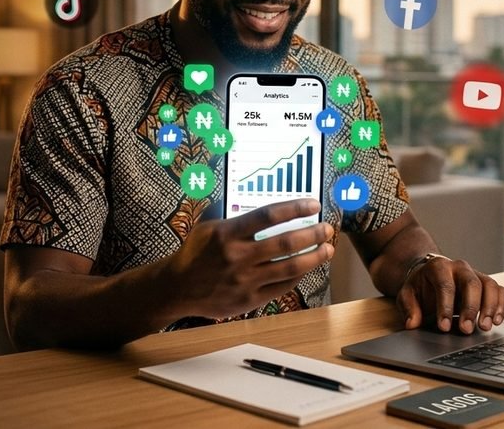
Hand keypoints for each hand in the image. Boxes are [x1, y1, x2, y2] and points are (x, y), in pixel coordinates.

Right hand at [163, 199, 334, 318]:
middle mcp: (237, 256)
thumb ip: (234, 217)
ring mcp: (244, 280)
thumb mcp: (207, 227)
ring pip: (290, 267)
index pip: (268, 215)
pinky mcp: (249, 299)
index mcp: (227, 233)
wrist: (176, 288)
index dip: (294, 208)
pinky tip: (307, 268)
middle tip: (327, 228)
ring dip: (313, 257)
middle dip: (312, 234)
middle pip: (285, 243)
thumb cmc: (194, 254)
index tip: (313, 204)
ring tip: (327, 249)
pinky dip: (298, 276)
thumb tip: (263, 207)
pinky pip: (281, 287)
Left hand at [397, 256, 503, 333]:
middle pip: (471, 284)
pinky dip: (501, 305)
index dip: (445, 307)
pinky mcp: (486, 283)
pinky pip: (499, 290)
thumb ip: (408, 308)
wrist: (430, 275)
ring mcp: (476, 273)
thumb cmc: (420, 286)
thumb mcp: (407, 294)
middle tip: (466, 330)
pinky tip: (497, 321)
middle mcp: (460, 267)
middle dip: (470, 308)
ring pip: (490, 285)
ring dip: (490, 308)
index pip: (445, 286)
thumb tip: (412, 324)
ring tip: (485, 327)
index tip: (444, 327)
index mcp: (438, 267)